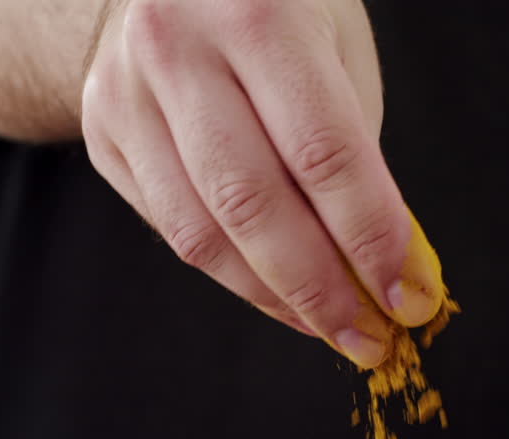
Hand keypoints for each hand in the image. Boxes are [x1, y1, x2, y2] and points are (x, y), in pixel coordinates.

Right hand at [81, 0, 442, 367]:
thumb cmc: (273, 7)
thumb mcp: (333, 49)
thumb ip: (349, 151)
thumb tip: (376, 261)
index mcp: (256, 9)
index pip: (324, 152)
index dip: (372, 237)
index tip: (409, 294)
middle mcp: (176, 46)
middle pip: (253, 204)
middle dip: (320, 290)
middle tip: (367, 337)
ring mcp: (124, 91)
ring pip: (201, 231)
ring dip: (272, 296)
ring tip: (323, 324)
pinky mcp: (99, 128)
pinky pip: (169, 224)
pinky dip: (228, 269)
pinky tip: (270, 286)